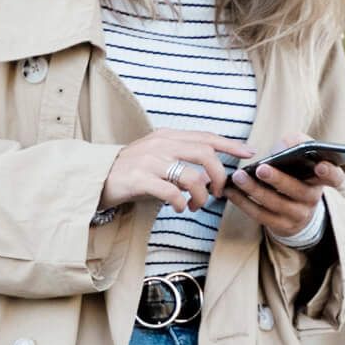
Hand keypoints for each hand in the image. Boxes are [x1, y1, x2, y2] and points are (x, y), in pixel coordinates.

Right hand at [102, 130, 255, 212]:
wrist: (95, 178)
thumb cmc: (131, 171)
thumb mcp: (158, 159)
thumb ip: (183, 161)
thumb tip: (210, 176)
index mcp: (167, 136)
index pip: (206, 137)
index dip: (230, 144)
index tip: (249, 153)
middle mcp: (160, 144)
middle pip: (205, 153)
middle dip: (219, 175)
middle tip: (219, 192)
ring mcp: (149, 160)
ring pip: (191, 176)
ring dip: (201, 196)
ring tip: (196, 206)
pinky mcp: (139, 179)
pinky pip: (171, 192)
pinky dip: (182, 203)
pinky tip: (180, 208)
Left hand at [227, 132, 340, 239]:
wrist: (293, 208)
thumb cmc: (295, 173)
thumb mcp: (300, 157)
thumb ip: (297, 144)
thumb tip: (286, 145)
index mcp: (321, 180)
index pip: (335, 177)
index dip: (329, 172)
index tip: (320, 165)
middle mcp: (313, 199)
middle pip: (298, 191)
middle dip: (279, 180)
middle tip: (261, 168)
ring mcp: (297, 215)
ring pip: (275, 204)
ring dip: (254, 190)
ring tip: (238, 176)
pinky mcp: (280, 226)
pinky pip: (260, 215)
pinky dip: (243, 202)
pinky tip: (231, 190)